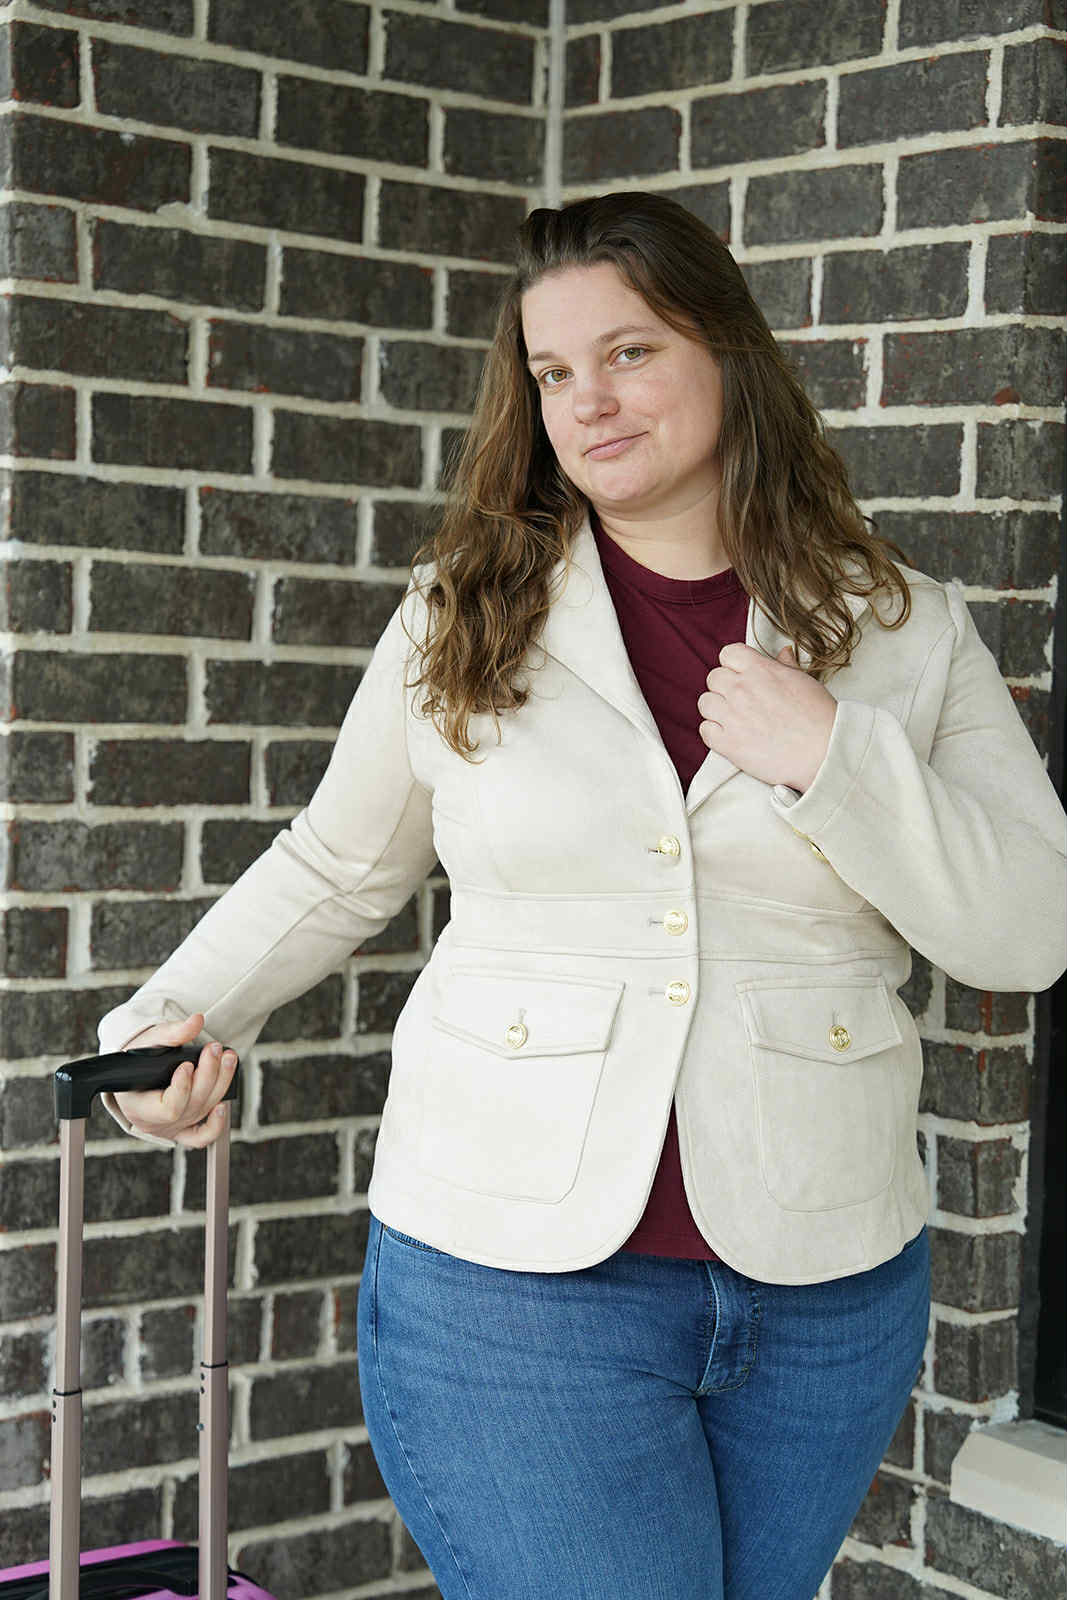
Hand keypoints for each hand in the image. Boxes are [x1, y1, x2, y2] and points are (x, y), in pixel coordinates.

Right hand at [113, 1011, 237, 1148]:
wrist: (133, 1073)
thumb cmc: (136, 1059)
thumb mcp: (146, 1043)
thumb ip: (172, 1033)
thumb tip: (196, 1021)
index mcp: (138, 1107)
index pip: (169, 1108)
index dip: (182, 1087)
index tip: (186, 1064)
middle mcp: (156, 1123)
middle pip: (192, 1106)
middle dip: (208, 1074)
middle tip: (214, 1049)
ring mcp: (172, 1129)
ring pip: (203, 1112)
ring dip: (221, 1083)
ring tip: (227, 1058)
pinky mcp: (184, 1129)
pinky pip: (203, 1136)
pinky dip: (217, 1124)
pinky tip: (224, 1102)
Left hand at [697, 643, 837, 791]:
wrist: (824, 752)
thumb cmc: (819, 716)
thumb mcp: (804, 681)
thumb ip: (786, 666)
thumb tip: (783, 652)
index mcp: (760, 670)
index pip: (728, 654)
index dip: (734, 665)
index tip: (742, 675)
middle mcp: (741, 689)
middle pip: (713, 678)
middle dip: (725, 687)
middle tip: (741, 700)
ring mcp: (732, 716)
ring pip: (704, 703)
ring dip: (716, 709)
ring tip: (734, 718)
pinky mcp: (728, 743)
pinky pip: (705, 730)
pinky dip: (714, 733)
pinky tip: (731, 736)